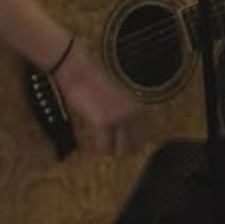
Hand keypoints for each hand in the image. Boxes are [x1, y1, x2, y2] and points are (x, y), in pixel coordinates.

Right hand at [51, 39, 147, 155]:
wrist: (78, 71)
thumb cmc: (92, 79)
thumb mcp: (115, 94)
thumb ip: (122, 109)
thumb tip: (122, 125)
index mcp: (136, 103)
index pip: (146, 131)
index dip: (139, 141)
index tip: (133, 146)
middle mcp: (132, 112)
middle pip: (136, 142)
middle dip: (128, 149)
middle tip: (119, 152)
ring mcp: (118, 118)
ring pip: (123, 148)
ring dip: (116, 151)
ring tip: (109, 151)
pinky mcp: (103, 123)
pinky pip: (105, 145)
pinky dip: (102, 147)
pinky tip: (98, 146)